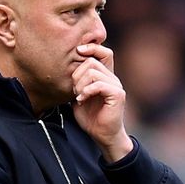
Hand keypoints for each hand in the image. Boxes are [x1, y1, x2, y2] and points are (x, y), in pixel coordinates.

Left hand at [71, 43, 133, 162]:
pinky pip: (99, 84)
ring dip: (80, 84)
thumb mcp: (79, 95)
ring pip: (94, 72)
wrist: (102, 135)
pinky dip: (87, 91)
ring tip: (78, 96)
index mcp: (105, 75)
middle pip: (92, 61)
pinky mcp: (118, 94)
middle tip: (74, 90)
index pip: (103, 52)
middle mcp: (112, 78)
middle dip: (77, 74)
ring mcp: (116, 85)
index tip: (77, 52)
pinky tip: (81, 100)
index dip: (91, 48)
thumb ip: (77, 81)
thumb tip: (67, 66)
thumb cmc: (90, 117)